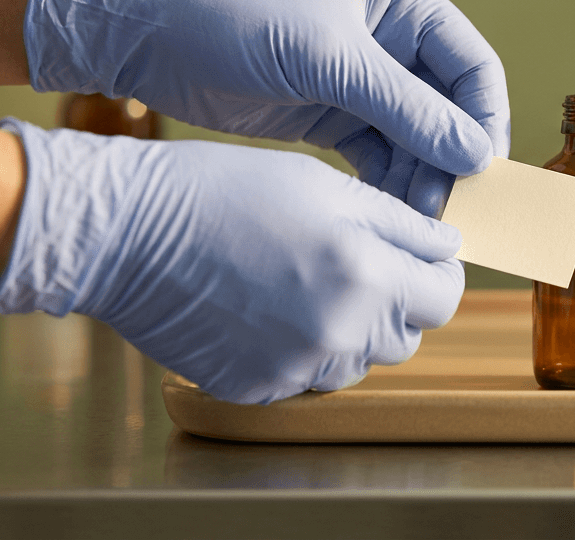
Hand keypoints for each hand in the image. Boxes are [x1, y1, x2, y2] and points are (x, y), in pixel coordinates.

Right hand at [0, 119, 464, 404]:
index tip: (420, 257)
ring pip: (360, 361)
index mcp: (365, 275)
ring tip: (307, 280)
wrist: (125, 235)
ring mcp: (296, 368)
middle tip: (359, 261)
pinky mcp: (256, 387)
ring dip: (352, 327)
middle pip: (406, 334)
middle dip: (396, 300)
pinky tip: (269, 306)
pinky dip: (304, 348)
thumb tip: (449, 246)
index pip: (444, 297)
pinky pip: (308, 376)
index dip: (437, 273)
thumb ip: (400, 222)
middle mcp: (338, 333)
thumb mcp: (324, 185)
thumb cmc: (223, 193)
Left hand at [24, 0, 508, 215]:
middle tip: (445, 211)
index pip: (473, 67)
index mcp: (404, 2)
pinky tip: (387, 213)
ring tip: (415, 221)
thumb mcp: (330, 60)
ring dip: (421, 178)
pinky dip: (389, 184)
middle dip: (450, 159)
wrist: (149, 34)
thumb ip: (408, 109)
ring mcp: (363, 80)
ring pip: (417, 139)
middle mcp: (392, 39)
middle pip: (449, 109)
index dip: (485, 121)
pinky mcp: (332, 114)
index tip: (482, 174)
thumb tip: (476, 155)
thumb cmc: (238, 18)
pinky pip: (380, 156)